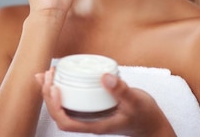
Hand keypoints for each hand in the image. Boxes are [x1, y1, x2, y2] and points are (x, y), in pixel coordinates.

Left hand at [35, 68, 175, 136]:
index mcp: (96, 125)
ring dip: (51, 92)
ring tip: (49, 73)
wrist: (151, 123)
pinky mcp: (91, 108)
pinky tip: (59, 77)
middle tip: (48, 74)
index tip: (54, 87)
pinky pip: (71, 101)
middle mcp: (89, 121)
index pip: (66, 123)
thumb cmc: (144, 115)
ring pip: (62, 108)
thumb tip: (105, 77)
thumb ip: (121, 90)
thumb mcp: (136, 101)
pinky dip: (61, 89)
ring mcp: (89, 115)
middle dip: (48, 95)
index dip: (55, 106)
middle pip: (59, 115)